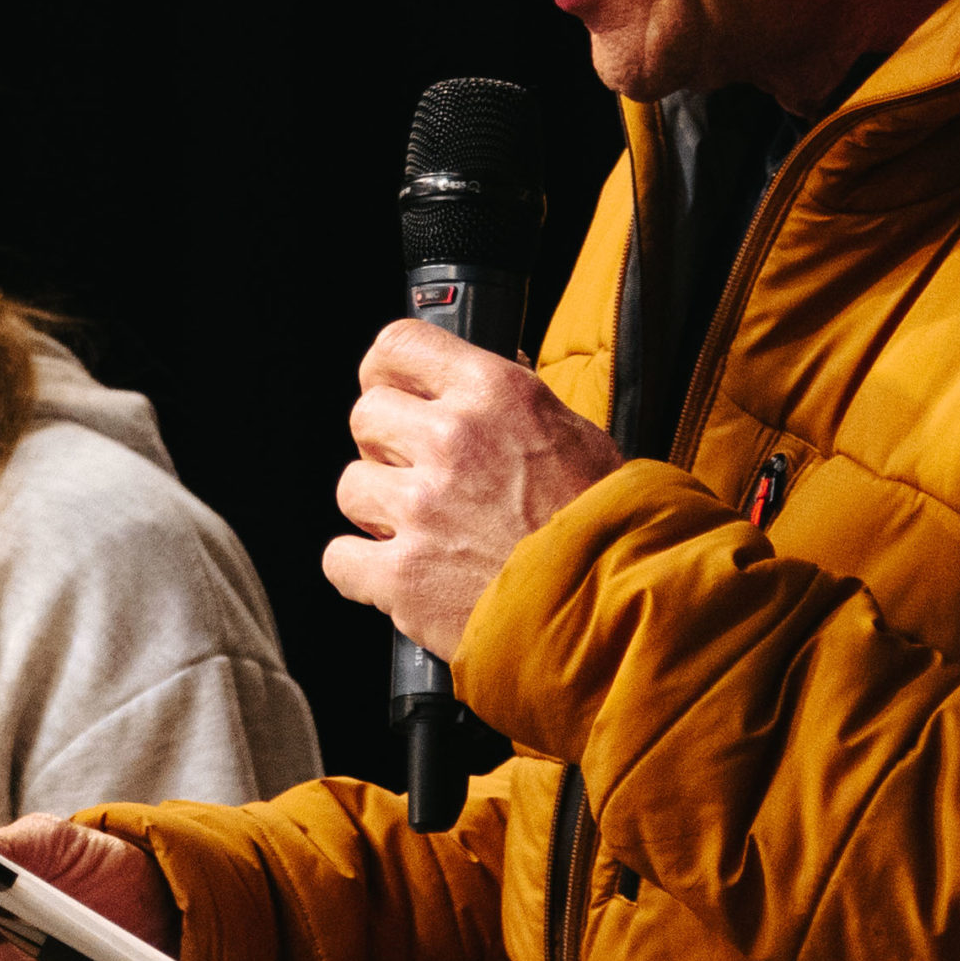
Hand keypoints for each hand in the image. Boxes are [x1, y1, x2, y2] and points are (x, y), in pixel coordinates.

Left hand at [324, 319, 621, 658]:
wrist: (619, 614)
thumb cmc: (608, 527)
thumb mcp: (577, 436)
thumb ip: (517, 404)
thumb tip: (480, 374)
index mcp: (495, 393)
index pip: (398, 346)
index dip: (387, 374)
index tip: (393, 394)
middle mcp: (452, 439)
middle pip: (366, 416)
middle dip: (384, 448)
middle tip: (417, 476)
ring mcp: (422, 508)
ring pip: (351, 486)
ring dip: (378, 510)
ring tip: (422, 532)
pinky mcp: (403, 576)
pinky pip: (340, 559)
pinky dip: (361, 572)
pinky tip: (397, 576)